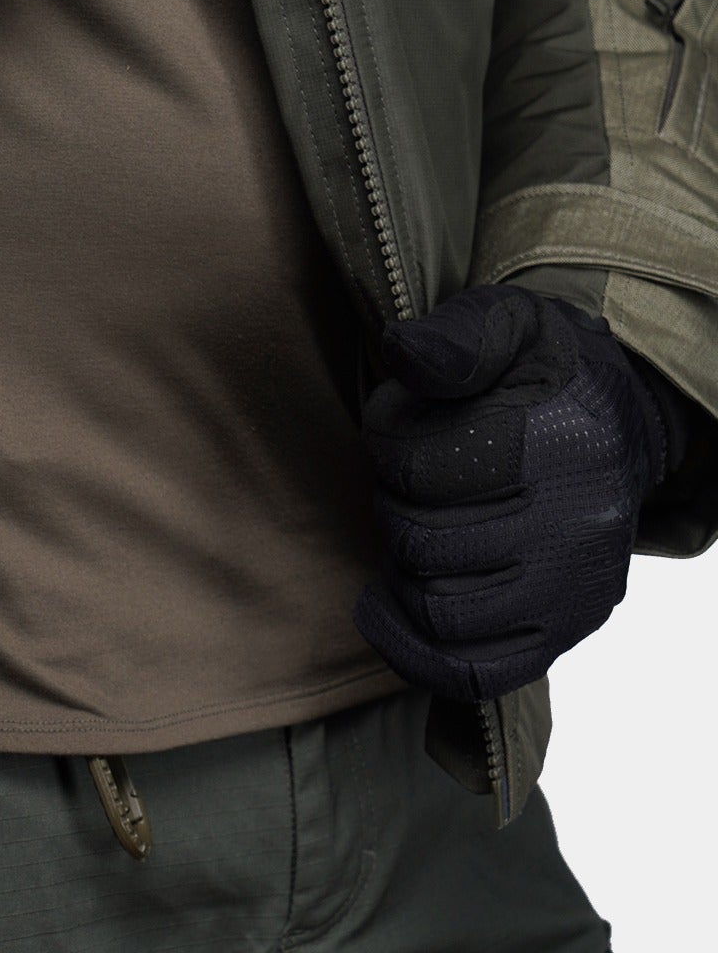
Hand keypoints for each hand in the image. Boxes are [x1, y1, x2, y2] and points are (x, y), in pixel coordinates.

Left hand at [353, 284, 672, 701]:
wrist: (616, 416)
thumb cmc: (538, 369)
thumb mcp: (502, 324)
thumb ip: (453, 337)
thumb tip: (403, 352)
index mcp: (560, 442)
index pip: (419, 469)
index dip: (383, 444)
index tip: (396, 426)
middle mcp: (580, 524)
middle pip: (424, 542)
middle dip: (390, 506)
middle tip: (403, 480)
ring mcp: (576, 588)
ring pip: (441, 611)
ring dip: (400, 570)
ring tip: (405, 531)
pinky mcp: (566, 630)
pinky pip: (475, 672)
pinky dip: (413, 651)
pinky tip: (379, 608)